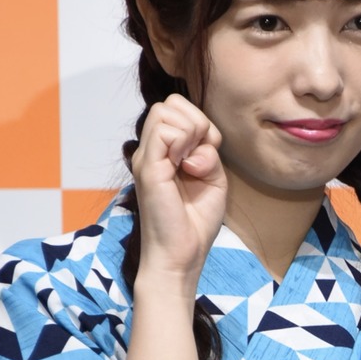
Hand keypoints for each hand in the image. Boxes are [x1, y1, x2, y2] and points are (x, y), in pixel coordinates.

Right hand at [131, 94, 227, 283]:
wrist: (182, 256)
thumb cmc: (195, 222)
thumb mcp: (213, 178)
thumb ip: (209, 151)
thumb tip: (199, 139)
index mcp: (166, 152)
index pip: (177, 108)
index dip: (200, 122)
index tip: (208, 152)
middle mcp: (152, 151)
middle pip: (169, 103)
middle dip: (196, 120)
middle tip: (200, 154)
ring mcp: (147, 157)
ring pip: (164, 110)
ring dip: (190, 130)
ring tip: (192, 162)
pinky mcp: (147, 168)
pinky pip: (162, 131)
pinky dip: (183, 141)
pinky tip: (186, 166)